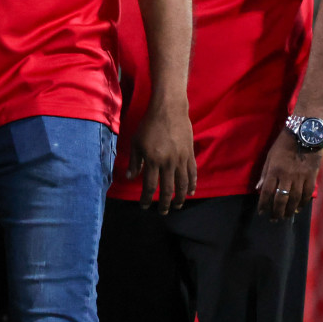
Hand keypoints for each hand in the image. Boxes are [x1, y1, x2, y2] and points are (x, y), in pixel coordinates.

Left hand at [129, 97, 195, 214]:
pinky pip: (192, 174)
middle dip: (164, 203)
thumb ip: (134, 161)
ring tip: (176, 206)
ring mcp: (181, 159)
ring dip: (179, 198)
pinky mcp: (190, 155)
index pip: (149, 185)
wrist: (169, 110)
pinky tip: (190, 193)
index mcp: (152, 160)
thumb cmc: (149, 124)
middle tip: (162, 212)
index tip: (144, 206)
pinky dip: (192, 185)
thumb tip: (129, 177)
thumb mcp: (136, 142)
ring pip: (182, 184)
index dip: (146, 198)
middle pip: (167, 189)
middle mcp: (168, 162)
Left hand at [256, 129, 320, 220]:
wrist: (305, 136)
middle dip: (276, 211)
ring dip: (289, 210)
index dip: (263, 204)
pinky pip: (307, 194)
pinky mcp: (311, 177)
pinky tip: (297, 209)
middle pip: (281, 199)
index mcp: (275, 170)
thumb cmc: (283, 145)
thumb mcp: (270, 156)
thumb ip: (265, 173)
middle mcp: (287, 176)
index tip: (261, 212)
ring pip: (295, 199)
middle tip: (273, 219)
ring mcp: (300, 178)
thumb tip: (258, 189)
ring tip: (284, 217)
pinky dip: (302, 204)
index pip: (267, 192)